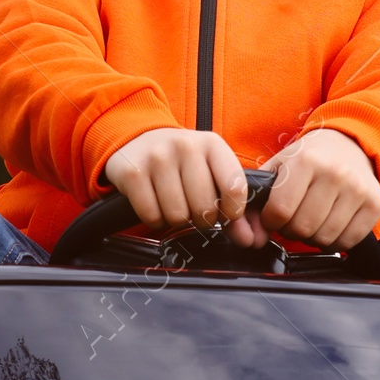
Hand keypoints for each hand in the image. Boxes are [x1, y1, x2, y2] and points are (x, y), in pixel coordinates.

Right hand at [103, 129, 249, 236]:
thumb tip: (247, 240)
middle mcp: (185, 146)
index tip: (226, 214)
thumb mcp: (209, 169)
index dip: (233, 211)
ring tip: (174, 205)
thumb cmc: (181, 161)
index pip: (234, 187)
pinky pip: (151, 216)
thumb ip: (231, 204)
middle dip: (202, 219)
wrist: (137, 139)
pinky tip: (156, 205)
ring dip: (177, 220)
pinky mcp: (133, 173)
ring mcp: (157, 158)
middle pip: (204, 208)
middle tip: (195, 210)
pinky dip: (155, 219)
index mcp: (212, 144)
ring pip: (177, 216)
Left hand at [257, 129, 379, 249]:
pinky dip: (336, 241)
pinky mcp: (375, 204)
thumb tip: (247, 232)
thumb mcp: (281, 164)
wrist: (351, 145)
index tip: (274, 216)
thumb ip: (258, 195)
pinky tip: (331, 225)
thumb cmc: (311, 159)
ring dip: (313, 237)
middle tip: (294, 219)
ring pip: (325, 238)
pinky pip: (349, 241)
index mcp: (307, 160)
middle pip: (303, 227)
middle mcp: (335, 173)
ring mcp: (358, 189)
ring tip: (312, 220)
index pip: (280, 210)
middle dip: (292, 230)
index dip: (271, 221)